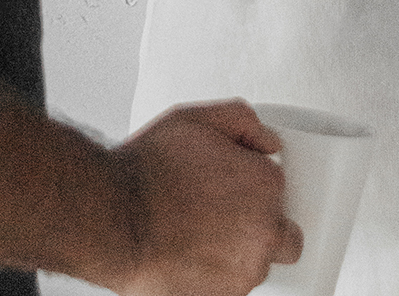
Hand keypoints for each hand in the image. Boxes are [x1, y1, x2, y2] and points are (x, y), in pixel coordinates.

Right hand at [113, 99, 301, 295]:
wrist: (114, 219)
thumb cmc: (148, 171)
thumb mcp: (195, 119)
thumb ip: (243, 121)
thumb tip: (268, 141)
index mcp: (265, 186)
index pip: (278, 186)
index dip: (251, 182)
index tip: (229, 182)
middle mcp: (264, 233)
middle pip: (285, 236)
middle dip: (261, 226)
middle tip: (225, 216)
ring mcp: (244, 272)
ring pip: (255, 265)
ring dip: (236, 252)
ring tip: (196, 234)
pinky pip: (230, 288)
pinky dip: (214, 276)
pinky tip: (188, 255)